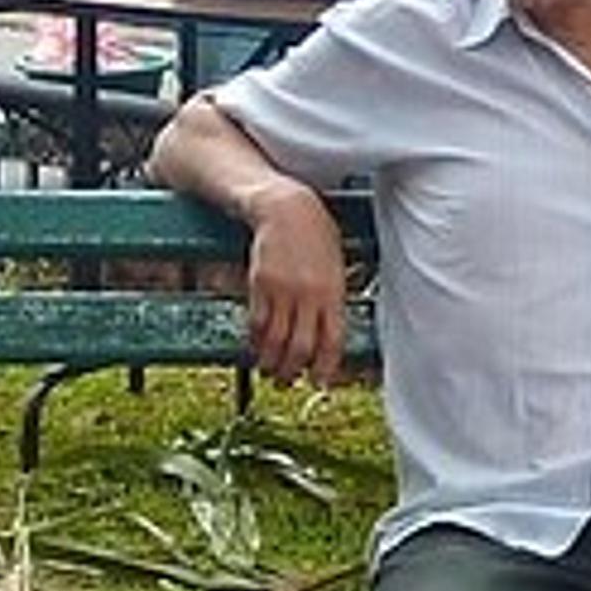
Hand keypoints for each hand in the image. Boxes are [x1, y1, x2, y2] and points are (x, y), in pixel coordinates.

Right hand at [238, 187, 350, 387]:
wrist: (286, 207)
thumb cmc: (314, 232)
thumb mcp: (335, 264)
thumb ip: (333, 296)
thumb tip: (327, 329)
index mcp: (333, 292)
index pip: (331, 341)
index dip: (325, 367)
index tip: (320, 382)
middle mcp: (309, 295)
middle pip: (301, 347)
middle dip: (293, 371)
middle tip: (288, 381)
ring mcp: (283, 292)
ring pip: (276, 340)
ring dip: (271, 362)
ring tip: (270, 371)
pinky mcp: (261, 286)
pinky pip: (258, 323)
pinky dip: (256, 341)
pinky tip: (256, 347)